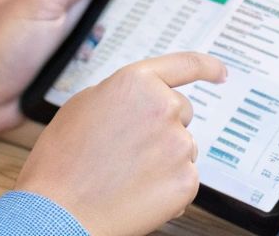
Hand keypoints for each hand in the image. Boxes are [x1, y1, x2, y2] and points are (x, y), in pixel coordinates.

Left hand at [0, 0, 135, 131]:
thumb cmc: (2, 47)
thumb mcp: (44, 1)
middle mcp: (64, 8)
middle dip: (132, 0)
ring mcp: (71, 36)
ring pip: (113, 27)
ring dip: (126, 30)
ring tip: (156, 25)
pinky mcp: (77, 63)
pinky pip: (107, 54)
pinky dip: (118, 54)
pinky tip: (136, 54)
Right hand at [17, 52, 228, 235]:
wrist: (58, 212)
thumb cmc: (62, 161)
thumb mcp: (83, 105)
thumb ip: (121, 93)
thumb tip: (140, 98)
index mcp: (137, 82)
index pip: (185, 65)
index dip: (208, 67)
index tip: (221, 73)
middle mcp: (164, 107)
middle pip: (182, 111)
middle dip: (163, 126)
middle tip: (129, 150)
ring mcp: (178, 145)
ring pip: (182, 147)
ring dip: (164, 158)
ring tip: (125, 175)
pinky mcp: (186, 181)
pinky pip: (185, 178)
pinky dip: (167, 188)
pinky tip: (137, 194)